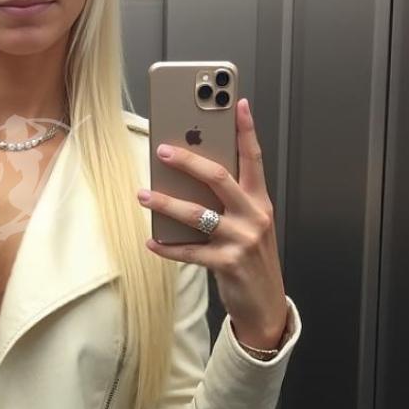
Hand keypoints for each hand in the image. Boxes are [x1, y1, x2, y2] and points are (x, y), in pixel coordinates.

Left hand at [136, 97, 287, 348]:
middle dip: (189, 160)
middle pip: (219, 178)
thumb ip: (229, 201)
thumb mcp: (248, 224)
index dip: (246, 130)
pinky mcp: (228, 264)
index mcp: (260, 201)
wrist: (266, 304)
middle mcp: (254, 216)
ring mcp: (242, 240)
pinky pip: (190, 252)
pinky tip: (151, 241)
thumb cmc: (251, 258)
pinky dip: (168, 247)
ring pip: (198, 214)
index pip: (254, 158)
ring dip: (166, 203)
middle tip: (162, 150)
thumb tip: (191, 176)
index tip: (238, 103)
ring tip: (143, 195)